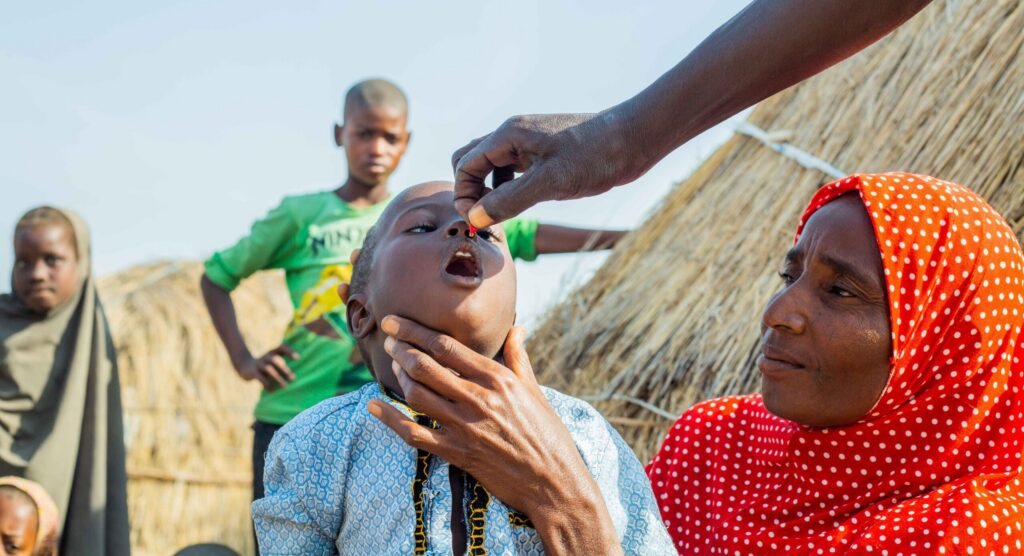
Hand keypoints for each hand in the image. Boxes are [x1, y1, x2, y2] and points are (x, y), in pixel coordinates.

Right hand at [236, 344, 298, 390]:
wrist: (244, 364)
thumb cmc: (264, 364)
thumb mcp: (272, 361)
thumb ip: (283, 365)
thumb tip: (294, 377)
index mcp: (272, 353)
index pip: (281, 348)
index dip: (289, 351)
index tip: (298, 358)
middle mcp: (265, 357)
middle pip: (275, 360)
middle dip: (284, 369)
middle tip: (293, 378)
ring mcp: (258, 364)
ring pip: (269, 369)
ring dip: (278, 378)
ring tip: (285, 386)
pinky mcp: (253, 372)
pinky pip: (260, 378)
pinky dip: (267, 384)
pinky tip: (273, 390)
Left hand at [369, 316, 619, 552]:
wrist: (554, 483)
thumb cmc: (548, 435)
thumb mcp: (535, 391)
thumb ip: (518, 357)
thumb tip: (516, 327)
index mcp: (498, 379)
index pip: (447, 346)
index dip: (415, 331)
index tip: (395, 321)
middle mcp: (479, 399)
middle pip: (426, 366)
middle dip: (400, 348)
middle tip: (387, 338)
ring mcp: (466, 428)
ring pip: (417, 394)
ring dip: (398, 375)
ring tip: (391, 364)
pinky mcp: (457, 454)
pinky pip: (414, 433)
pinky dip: (390, 418)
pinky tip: (374, 405)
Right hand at [451, 112, 642, 227]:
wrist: (635, 138)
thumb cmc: (595, 155)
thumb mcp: (550, 183)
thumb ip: (509, 200)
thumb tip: (475, 218)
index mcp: (509, 135)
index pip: (465, 164)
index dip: (464, 194)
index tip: (477, 221)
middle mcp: (514, 135)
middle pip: (471, 160)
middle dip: (470, 189)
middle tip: (485, 216)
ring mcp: (529, 143)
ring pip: (492, 166)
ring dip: (488, 189)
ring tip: (501, 214)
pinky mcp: (545, 153)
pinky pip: (513, 168)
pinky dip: (507, 186)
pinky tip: (522, 203)